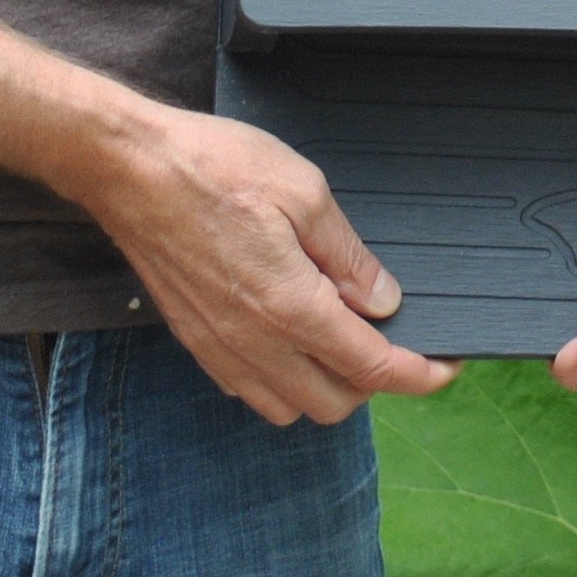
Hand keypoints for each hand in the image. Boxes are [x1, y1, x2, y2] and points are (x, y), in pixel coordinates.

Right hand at [78, 106, 453, 425]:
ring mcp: (221, 349)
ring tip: (342, 339)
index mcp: (292, 306)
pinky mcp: (196, 342)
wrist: (131, 172)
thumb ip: (350, 255)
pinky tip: (291, 339)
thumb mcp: (305, 192)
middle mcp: (256, 343)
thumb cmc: (214, 169)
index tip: (446, 367)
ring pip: (290, 407)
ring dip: (327, 387)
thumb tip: (384, 301)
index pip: (373, 367)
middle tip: (392, 339)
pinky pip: (250, 391)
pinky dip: (283, 382)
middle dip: (375, 382)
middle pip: (336, 403)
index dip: (420, 374)